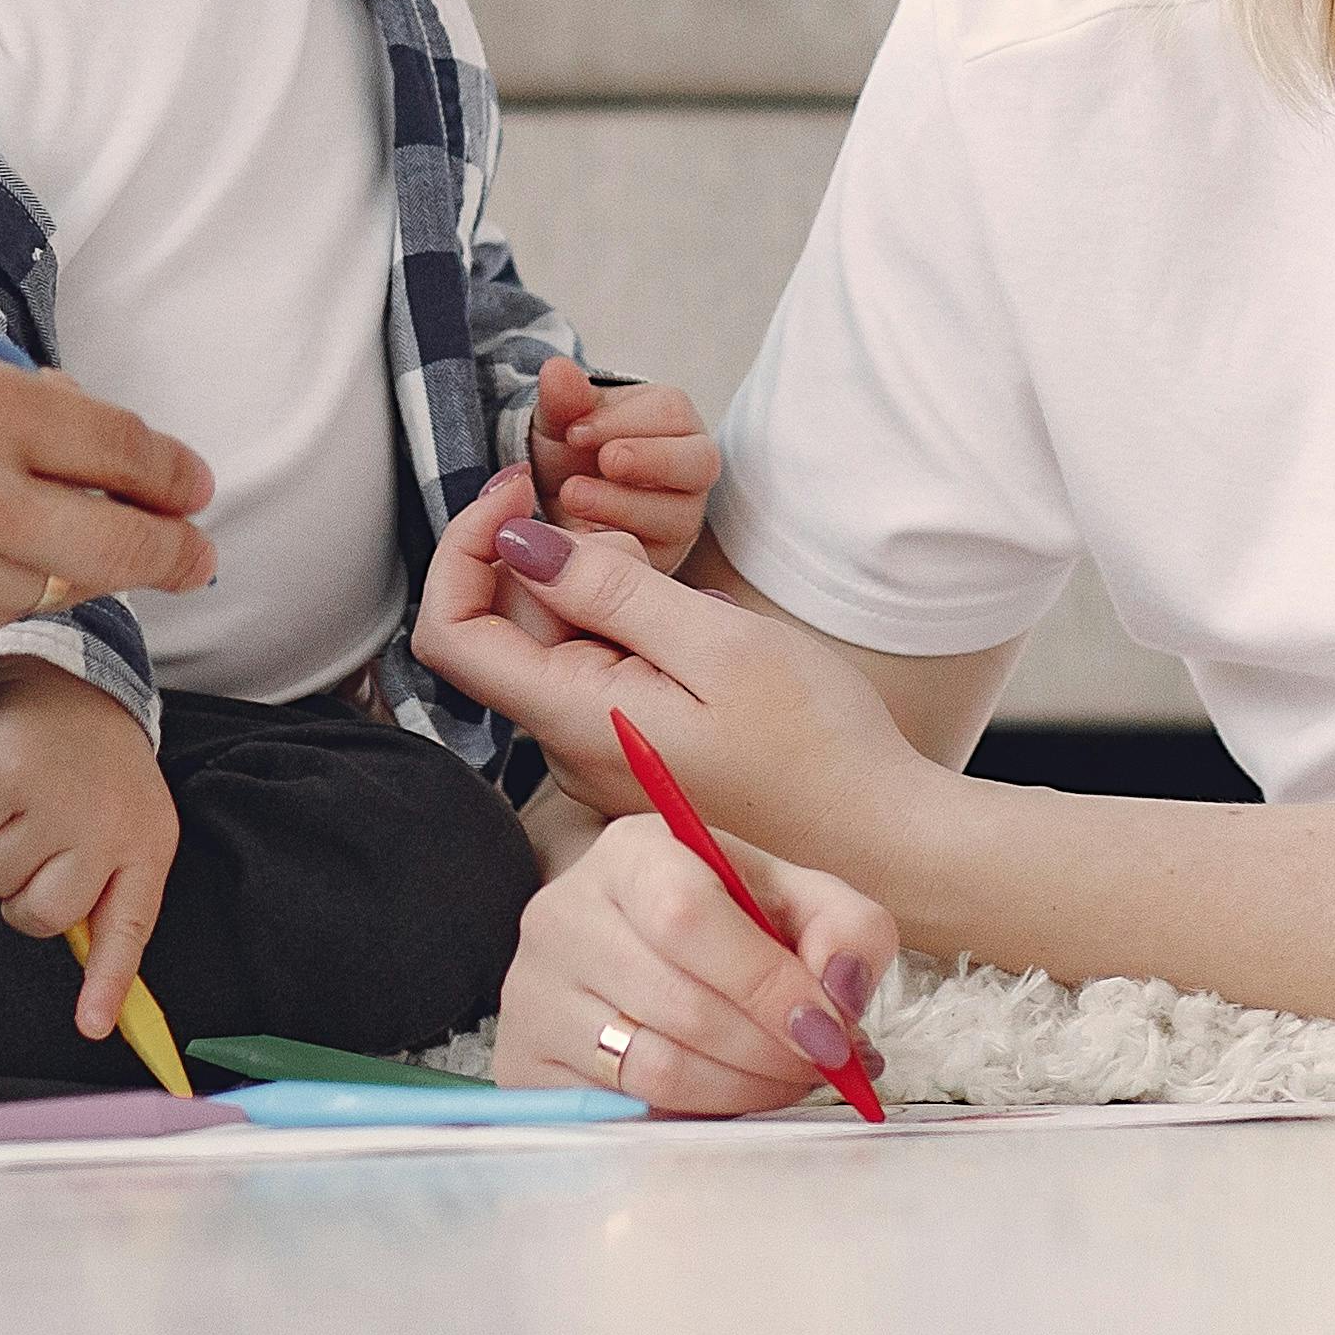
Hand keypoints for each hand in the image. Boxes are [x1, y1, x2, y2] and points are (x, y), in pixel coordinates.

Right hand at [0, 341, 216, 689]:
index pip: (128, 452)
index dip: (173, 474)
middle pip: (127, 548)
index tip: (192, 488)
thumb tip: (79, 430)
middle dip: (174, 552)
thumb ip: (2, 408)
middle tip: (195, 555)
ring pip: (47, 595)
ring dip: (49, 576)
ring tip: (1, 545)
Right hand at [0, 658, 183, 1046]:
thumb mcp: (128, 829)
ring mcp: (55, 802)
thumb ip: (109, 900)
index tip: (91, 1028)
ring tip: (23, 805)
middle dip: (23, 894)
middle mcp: (104, 829)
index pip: (127, 930)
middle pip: (38, 915)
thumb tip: (94, 1000)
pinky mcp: (3, 775)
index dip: (107, 985)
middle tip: (36, 848)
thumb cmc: (98, 772)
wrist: (69, 685)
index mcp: (144, 847)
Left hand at [410, 489, 921, 842]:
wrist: (881, 840)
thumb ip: (611, 590)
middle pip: (508, 628)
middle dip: (549, 558)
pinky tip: (697, 626)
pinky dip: (631, 627)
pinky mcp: (636, 752)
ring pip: (558, 644)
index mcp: (576, 720)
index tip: (522, 494)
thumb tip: (519, 542)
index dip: (465, 550)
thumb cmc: (816, 748)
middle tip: (635, 535)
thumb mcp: (719, 644)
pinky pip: (602, 671)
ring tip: (683, 591)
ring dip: (599, 591)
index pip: (453, 632)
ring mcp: (602, 754)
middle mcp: (570, 747)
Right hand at [492, 813, 900, 1117]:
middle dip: (770, 1051)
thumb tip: (841, 996)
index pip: (687, 918)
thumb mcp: (796, 901)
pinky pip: (624, 1112)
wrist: (637, 948)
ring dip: (743, 1090)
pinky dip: (696, 1117)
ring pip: (654, 1068)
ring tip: (786, 1081)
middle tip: (823, 1066)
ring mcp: (533, 992)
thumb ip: (847, 930)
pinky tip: (729, 1096)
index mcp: (633, 853)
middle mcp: (565, 914)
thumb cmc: (728, 924)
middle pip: (679, 1005)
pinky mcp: (523, 1061)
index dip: (766, 984)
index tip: (830, 1030)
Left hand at [525, 357, 715, 573]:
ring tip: (572, 497)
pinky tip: (582, 536)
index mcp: (672, 421)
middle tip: (603, 461)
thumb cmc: (571, 452)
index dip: (623, 420)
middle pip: (700, 463)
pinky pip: (657, 558)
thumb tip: (557, 369)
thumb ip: (563, 398)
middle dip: (649, 461)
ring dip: (624, 506)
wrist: (555, 502)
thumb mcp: (559, 422)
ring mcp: (682, 516)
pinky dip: (620, 548)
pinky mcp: (665, 558)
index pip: (671, 412)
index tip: (575, 431)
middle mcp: (690, 468)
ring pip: (681, 516)